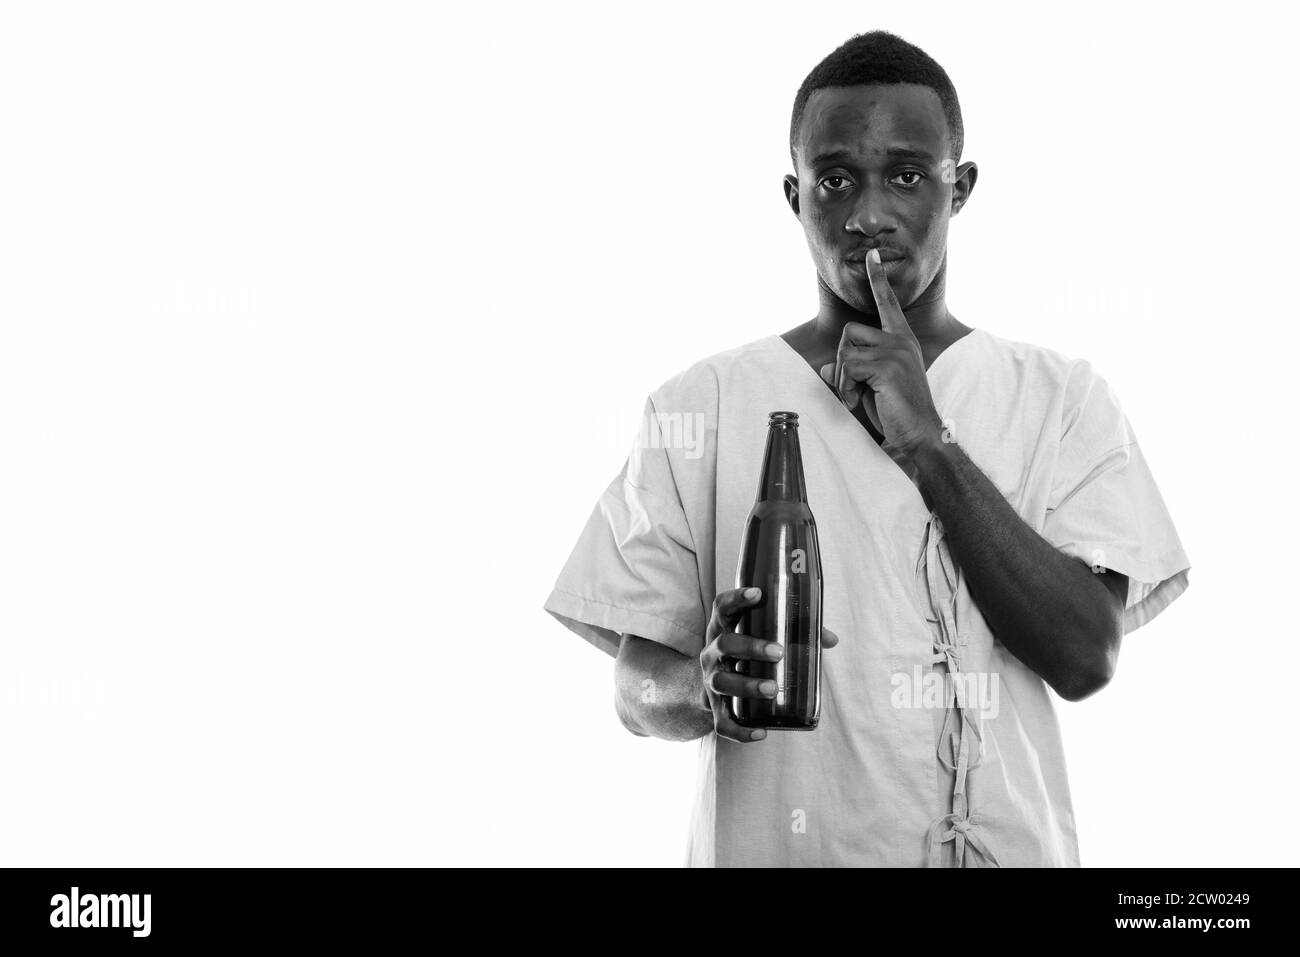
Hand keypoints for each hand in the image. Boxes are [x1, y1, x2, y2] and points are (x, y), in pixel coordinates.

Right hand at [698, 586, 839, 742]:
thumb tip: (830, 639)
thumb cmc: (743, 653)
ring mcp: (710, 680)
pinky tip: (761, 733)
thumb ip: (794, 633)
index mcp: (722, 627)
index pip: (722, 607)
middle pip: (724, 644)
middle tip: (778, 652)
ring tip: (772, 689)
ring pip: (722, 682)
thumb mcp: (758, 637)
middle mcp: (712, 652)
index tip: (758, 593)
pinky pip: (721, 722)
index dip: (737, 598)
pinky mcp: (713, 708)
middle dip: (750, 647)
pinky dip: (739, 730)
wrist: (704, 684)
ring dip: (747, 685)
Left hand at [819, 249, 944, 458]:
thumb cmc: (896, 411)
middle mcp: (900, 340)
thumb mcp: (870, 387)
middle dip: (841, 361)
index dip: (878, 279)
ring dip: (842, 378)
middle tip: (853, 388)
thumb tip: (826, 369)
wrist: (919, 433)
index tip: (872, 255)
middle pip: (849, 332)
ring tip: (858, 397)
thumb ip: (852, 372)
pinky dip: (845, 388)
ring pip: (845, 351)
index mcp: (901, 340)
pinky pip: (847, 367)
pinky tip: (858, 401)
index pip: (888, 303)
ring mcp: (895, 351)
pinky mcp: (887, 366)